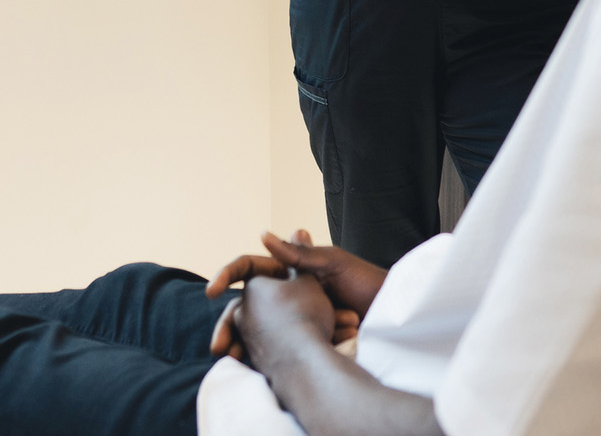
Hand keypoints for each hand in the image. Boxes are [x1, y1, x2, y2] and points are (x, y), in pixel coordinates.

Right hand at [206, 229, 374, 357]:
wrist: (389, 313)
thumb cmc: (365, 281)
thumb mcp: (333, 263)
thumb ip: (299, 254)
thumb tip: (262, 235)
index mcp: (288, 269)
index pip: (248, 268)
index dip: (226, 276)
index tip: (211, 291)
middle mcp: (286, 292)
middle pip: (246, 307)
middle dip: (231, 328)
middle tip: (220, 349)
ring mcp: (294, 316)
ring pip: (260, 332)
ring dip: (253, 347)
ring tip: (243, 362)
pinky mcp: (304, 337)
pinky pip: (282, 347)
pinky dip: (279, 355)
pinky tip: (272, 366)